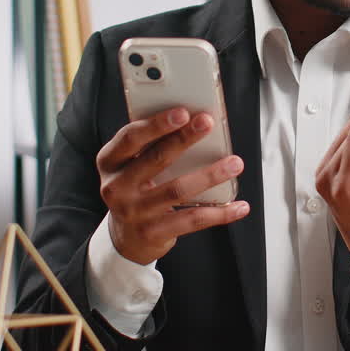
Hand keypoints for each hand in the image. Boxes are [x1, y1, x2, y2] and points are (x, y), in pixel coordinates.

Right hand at [97, 107, 248, 264]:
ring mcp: (134, 212)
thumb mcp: (132, 166)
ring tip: (235, 163)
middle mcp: (116, 187)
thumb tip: (194, 124)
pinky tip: (239, 206)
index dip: (156, 124)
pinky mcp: (153, 233)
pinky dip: (219, 213)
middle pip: (156, 159)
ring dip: (210, 175)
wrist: (127, 238)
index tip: (182, 112)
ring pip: (178, 190)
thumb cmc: (136, 189)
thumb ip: (152, 145)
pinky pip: (192, 220)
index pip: (130, 138)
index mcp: (110, 161)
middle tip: (208, 123)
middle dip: (185, 138)